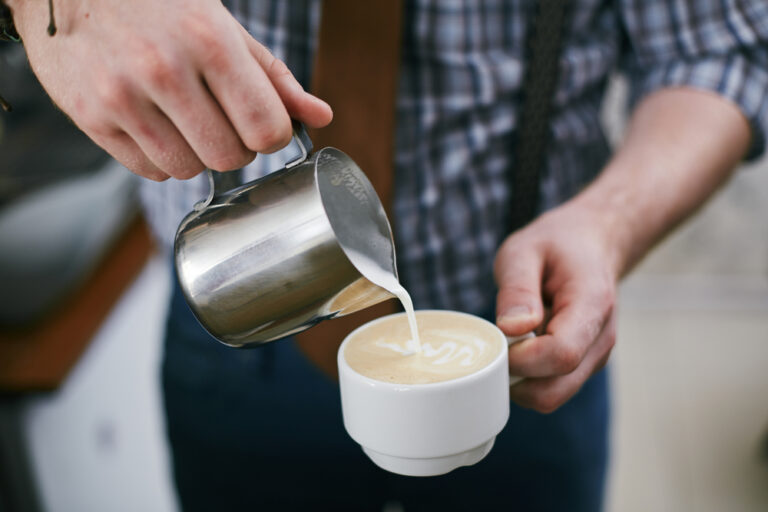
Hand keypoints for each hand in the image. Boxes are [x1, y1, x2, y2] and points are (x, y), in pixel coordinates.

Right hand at [8, 0, 331, 180]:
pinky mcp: (90, 118)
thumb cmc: (159, 6)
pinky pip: (149, 170)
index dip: (270, 134)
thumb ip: (273, 77)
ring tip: (181, 116)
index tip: (259, 122)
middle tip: (219, 117)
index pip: (266, 130)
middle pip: (229, 157)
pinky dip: (160, 156)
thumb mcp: (223, 26)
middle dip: (235, 146)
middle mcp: (163, 69)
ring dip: (195, 153)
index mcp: (209, 41)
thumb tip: (320, 116)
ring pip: (188, 170)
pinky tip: (152, 121)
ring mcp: (121, 96)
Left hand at [494, 204, 617, 412]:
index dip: (521, 358)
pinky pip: (550, 388)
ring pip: (551, 395)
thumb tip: (511, 329)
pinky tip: (520, 345)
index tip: (498, 338)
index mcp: (592, 305)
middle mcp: (600, 339)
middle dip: (514, 377)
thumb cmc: (557, 245)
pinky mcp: (582, 366)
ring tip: (510, 339)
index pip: (561, 354)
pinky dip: (527, 377)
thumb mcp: (525, 250)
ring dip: (519, 379)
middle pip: (554, 389)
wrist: (591, 244)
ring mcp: (594, 357)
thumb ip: (518, 289)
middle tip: (494, 344)